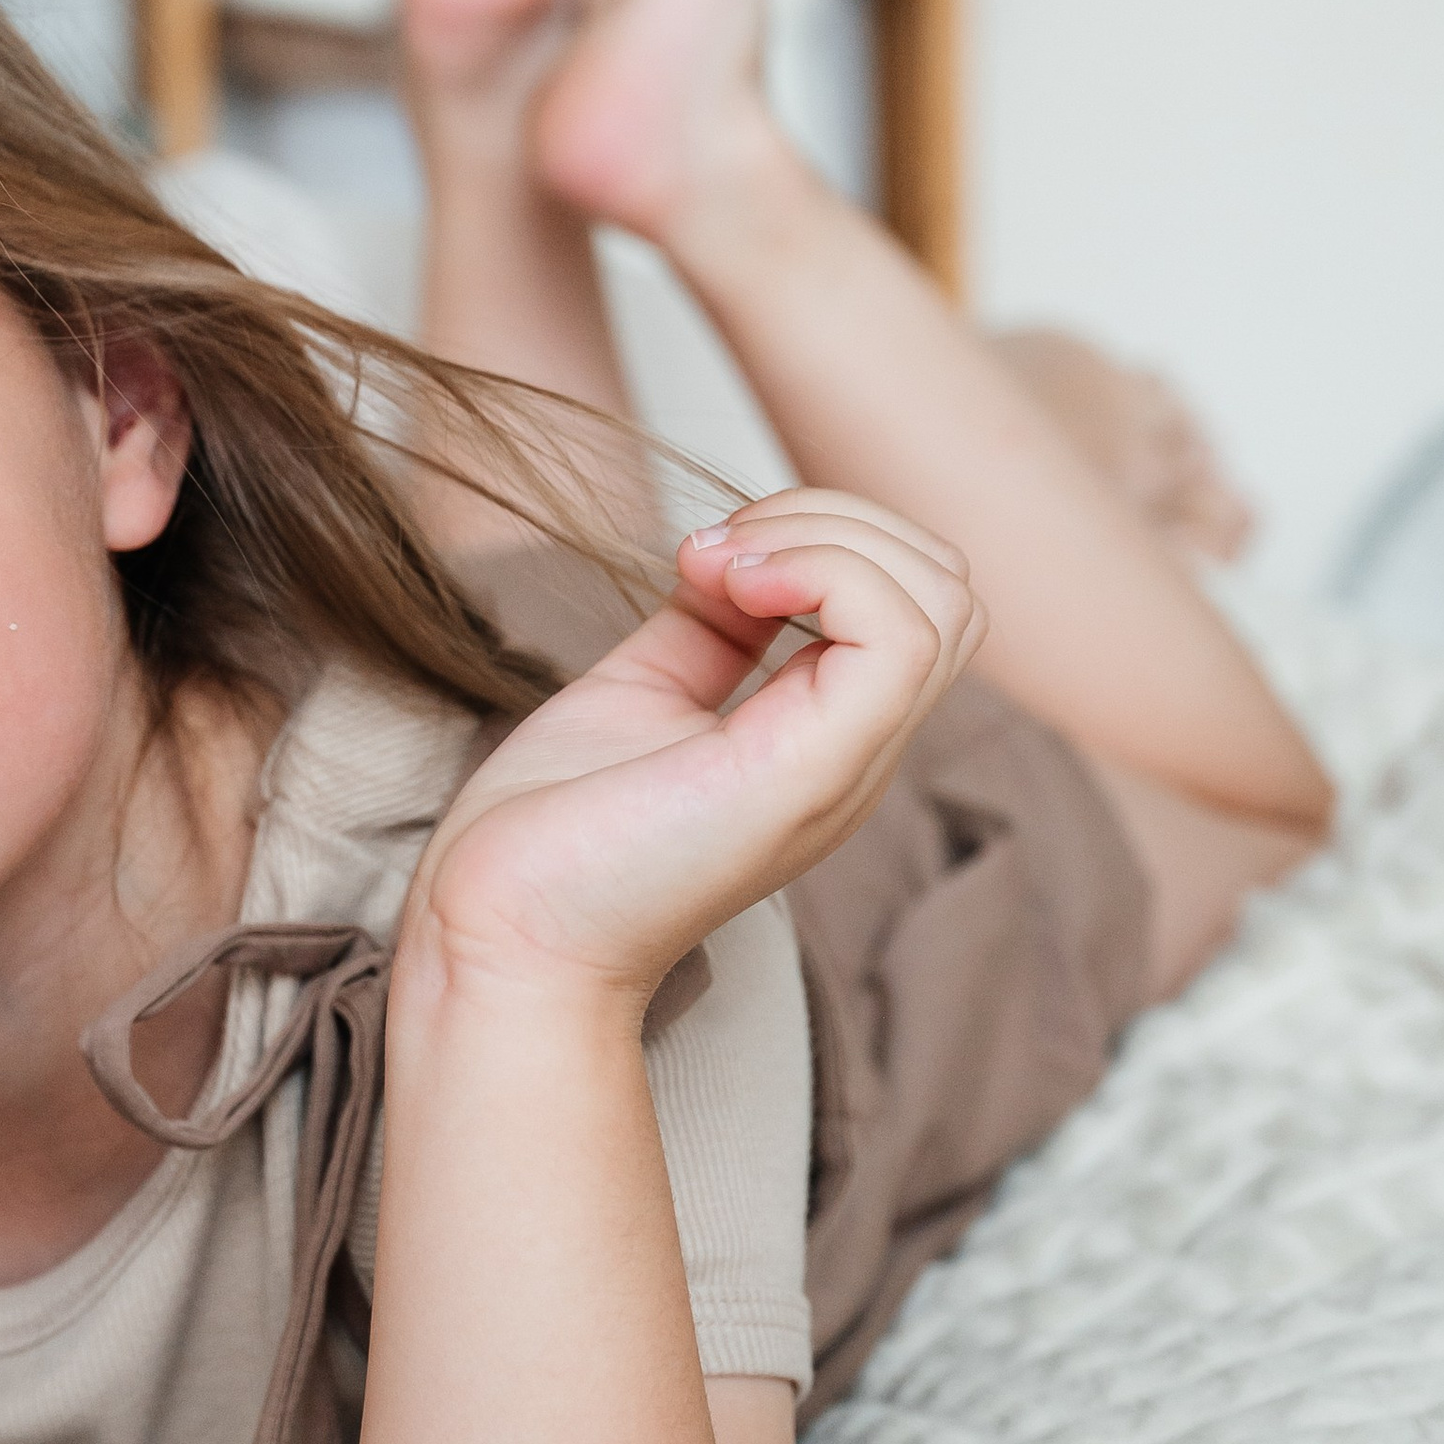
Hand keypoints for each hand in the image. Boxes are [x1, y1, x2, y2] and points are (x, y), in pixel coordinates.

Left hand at [403, 491, 980, 1009]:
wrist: (498, 927)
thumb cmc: (551, 833)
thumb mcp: (645, 692)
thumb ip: (704, 627)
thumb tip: (728, 551)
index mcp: (821, 733)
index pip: (910, 597)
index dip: (825, 533)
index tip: (705, 552)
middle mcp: (854, 751)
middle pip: (945, 583)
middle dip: (835, 516)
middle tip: (715, 548)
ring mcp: (844, 764)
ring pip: (943, 597)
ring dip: (827, 535)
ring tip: (717, 563)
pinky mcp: (814, 771)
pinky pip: (903, 634)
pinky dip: (823, 569)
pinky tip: (730, 583)